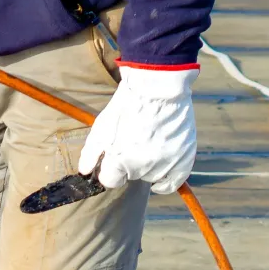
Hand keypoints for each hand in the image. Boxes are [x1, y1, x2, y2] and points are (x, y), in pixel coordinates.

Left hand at [78, 65, 196, 193]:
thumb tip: (85, 172)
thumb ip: (90, 154)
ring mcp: (165, 162)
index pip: (110, 181)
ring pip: (151, 176)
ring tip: (150, 145)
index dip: (110, 171)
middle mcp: (142, 166)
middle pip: (132, 177)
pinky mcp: (184, 157)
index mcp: (119, 160)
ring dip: (149, 167)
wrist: (158, 87)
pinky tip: (161, 176)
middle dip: (130, 164)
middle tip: (135, 142)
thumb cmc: (126, 106)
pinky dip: (168, 179)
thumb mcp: (100, 128)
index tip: (114, 160)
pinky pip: (174, 181)